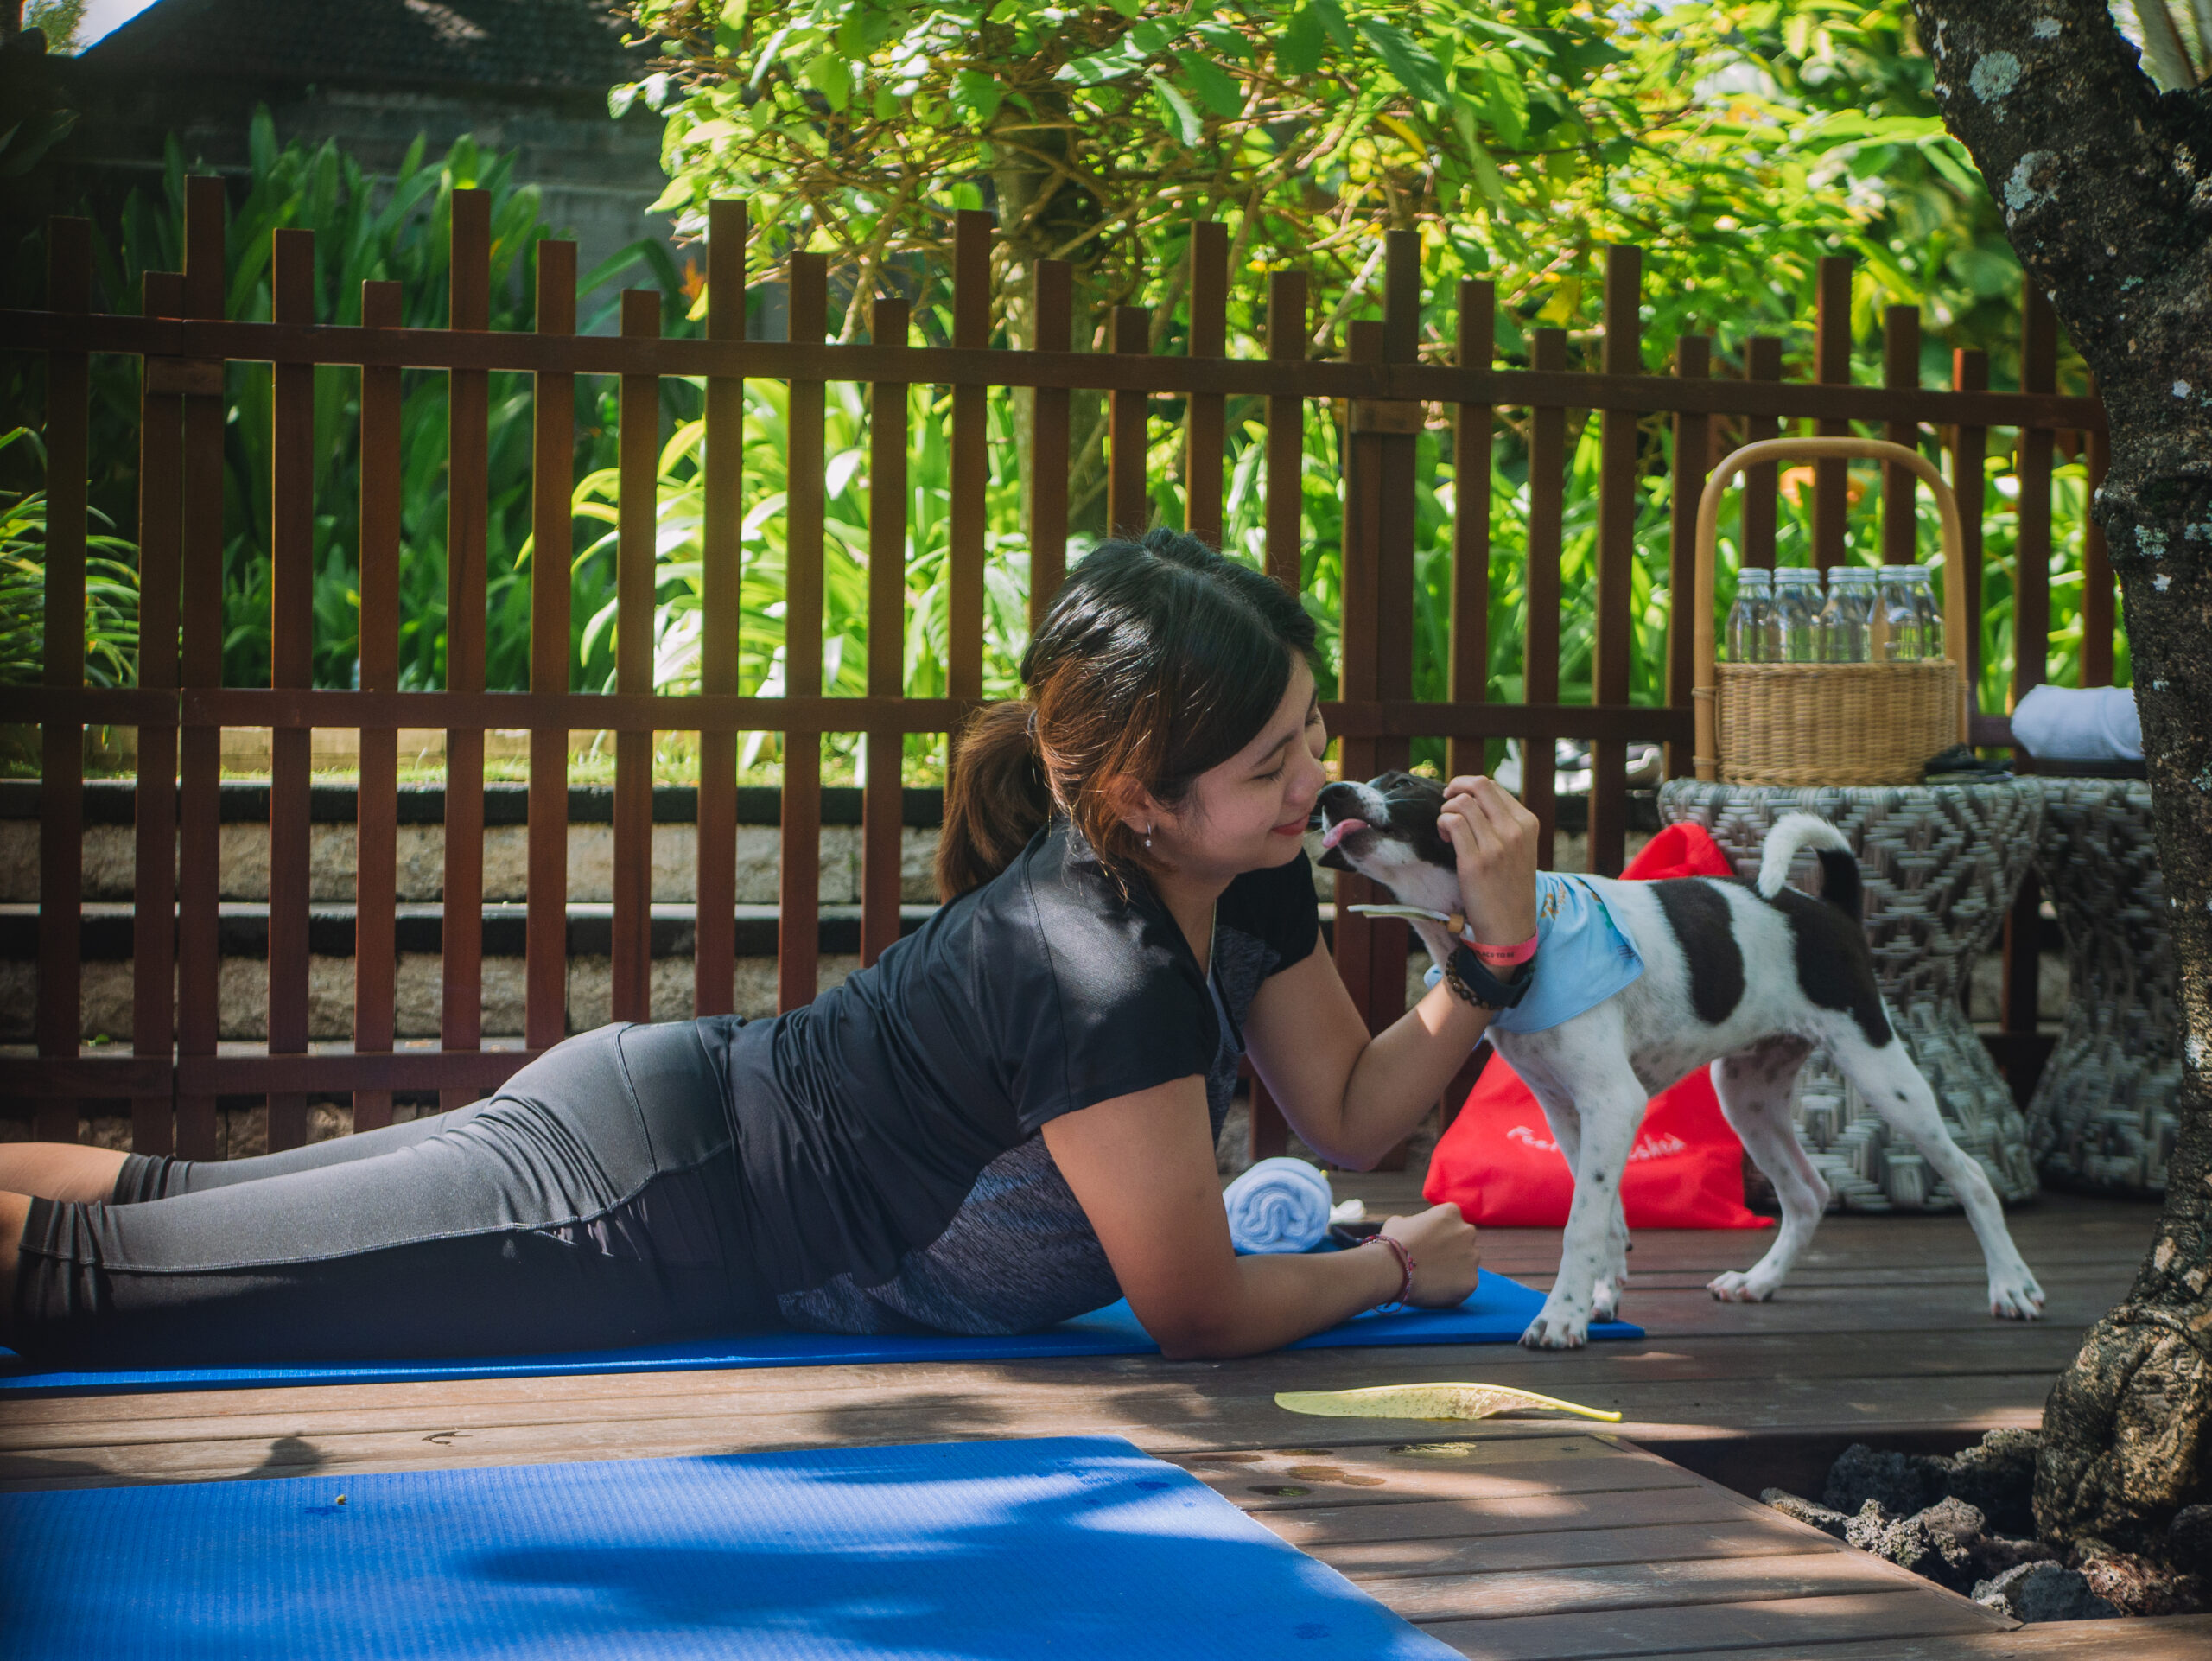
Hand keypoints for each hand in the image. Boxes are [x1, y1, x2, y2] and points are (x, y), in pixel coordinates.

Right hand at [1382, 1203, 1482, 1308]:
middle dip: (1452, 1249)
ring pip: (1467, 1263)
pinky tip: (1435, 1288)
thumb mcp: (1401, 1221)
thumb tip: (1418, 1229)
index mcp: (1451, 1212)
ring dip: (1455, 1268)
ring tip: (1431, 1276)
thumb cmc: (1393, 1243)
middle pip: (1463, 1241)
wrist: (1391, 1270)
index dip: (1438, 1233)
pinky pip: (1464, 1284)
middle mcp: (1467, 1231)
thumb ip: (1417, 1222)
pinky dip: (1453, 1287)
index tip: (1427, 1243)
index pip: (1451, 1222)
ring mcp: (1472, 1257)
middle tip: (1431, 1260)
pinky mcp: (1471, 1281)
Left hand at [1437, 775, 1539, 946]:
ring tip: (1447, 829)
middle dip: (1455, 788)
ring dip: (1446, 810)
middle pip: (1479, 785)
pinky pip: (1452, 822)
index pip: (1492, 786)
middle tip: (1445, 804)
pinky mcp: (1476, 861)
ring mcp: (1497, 845)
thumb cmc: (1509, 887)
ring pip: (1462, 802)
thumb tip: (1472, 798)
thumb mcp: (1520, 849)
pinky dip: (1442, 824)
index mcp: (1528, 823)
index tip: (1459, 803)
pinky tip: (1445, 838)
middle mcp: (1515, 830)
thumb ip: (1504, 823)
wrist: (1511, 927)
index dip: (1469, 789)